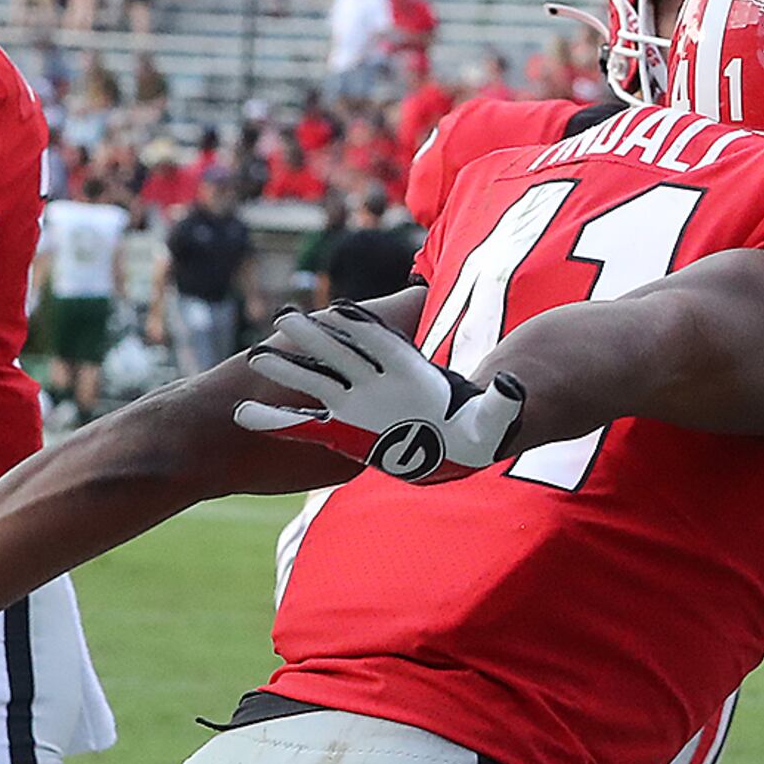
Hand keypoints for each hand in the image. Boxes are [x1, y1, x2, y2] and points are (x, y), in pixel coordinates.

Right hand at [233, 302, 523, 481]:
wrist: (457, 452)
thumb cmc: (476, 435)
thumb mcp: (492, 421)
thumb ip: (503, 403)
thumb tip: (515, 387)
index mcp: (411, 373)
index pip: (385, 344)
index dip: (364, 328)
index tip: (341, 312)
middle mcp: (377, 383)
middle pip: (341, 353)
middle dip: (315, 339)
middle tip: (286, 319)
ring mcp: (354, 407)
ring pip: (315, 382)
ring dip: (288, 370)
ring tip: (257, 357)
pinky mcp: (340, 434)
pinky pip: (302, 426)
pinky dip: (277, 422)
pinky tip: (248, 416)